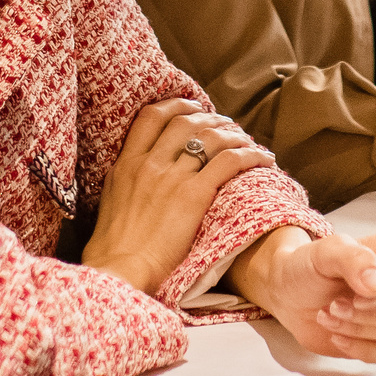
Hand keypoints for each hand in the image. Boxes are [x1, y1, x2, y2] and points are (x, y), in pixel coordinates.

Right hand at [80, 98, 272, 298]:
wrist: (119, 270)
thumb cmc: (113, 250)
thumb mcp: (111, 203)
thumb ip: (127, 182)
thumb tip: (140, 178)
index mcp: (126, 164)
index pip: (151, 116)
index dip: (176, 105)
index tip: (192, 108)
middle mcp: (149, 164)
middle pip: (186, 121)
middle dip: (211, 118)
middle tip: (227, 125)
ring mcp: (172, 177)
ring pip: (212, 137)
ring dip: (234, 134)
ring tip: (247, 140)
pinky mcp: (194, 195)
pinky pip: (230, 162)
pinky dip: (250, 155)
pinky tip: (264, 159)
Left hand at [231, 223, 375, 364]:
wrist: (296, 295)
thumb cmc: (312, 267)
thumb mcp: (325, 251)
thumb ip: (352, 258)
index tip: (360, 296)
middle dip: (372, 315)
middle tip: (338, 305)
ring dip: (363, 332)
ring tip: (335, 316)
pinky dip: (365, 351)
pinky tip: (343, 336)